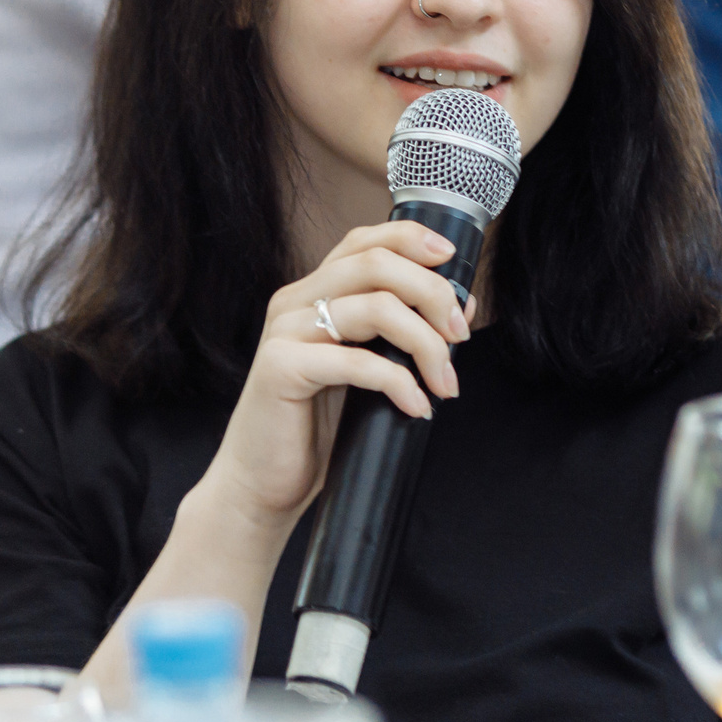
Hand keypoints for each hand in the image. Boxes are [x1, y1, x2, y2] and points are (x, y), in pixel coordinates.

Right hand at [196, 221, 473, 534]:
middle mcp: (296, 301)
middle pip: (377, 265)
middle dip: (433, 294)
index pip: (364, 241)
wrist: (260, 482)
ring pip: (376, 307)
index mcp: (314, 293)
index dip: (412, 239)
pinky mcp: (282, 368)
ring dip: (426, 344)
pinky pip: (357, 362)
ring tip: (444, 383)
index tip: (453, 259)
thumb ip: (403, 333)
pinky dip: (399, 382)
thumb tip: (461, 305)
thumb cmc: (313, 427)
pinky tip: (415, 406)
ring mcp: (286, 332)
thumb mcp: (366, 370)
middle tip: (460, 336)